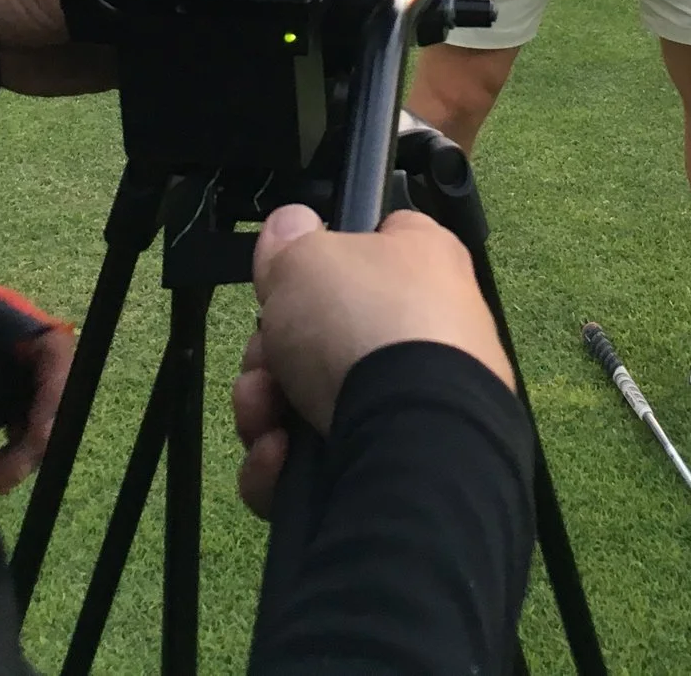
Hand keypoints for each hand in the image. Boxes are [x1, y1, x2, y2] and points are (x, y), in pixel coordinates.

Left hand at [0, 225, 76, 493]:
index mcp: (13, 317)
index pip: (54, 354)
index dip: (56, 396)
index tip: (39, 439)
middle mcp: (23, 342)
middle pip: (52, 389)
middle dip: (38, 436)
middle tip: (4, 476)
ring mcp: (12, 363)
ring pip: (37, 407)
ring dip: (26, 445)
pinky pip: (16, 413)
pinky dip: (12, 441)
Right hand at [229, 204, 511, 517]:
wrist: (409, 436)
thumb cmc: (365, 323)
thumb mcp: (306, 254)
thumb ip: (290, 239)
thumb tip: (291, 227)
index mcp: (423, 263)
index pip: (371, 244)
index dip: (319, 259)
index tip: (283, 278)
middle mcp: (427, 330)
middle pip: (324, 334)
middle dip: (273, 352)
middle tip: (263, 358)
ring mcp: (413, 403)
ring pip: (312, 401)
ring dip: (269, 408)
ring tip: (264, 413)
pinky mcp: (393, 463)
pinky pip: (321, 463)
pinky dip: (287, 464)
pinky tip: (281, 456)